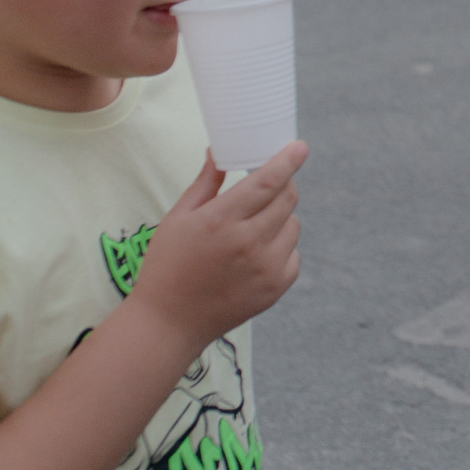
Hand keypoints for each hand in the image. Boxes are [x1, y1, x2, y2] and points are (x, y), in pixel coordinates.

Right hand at [127, 144, 306, 347]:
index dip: (287, 161)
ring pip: (293, 224)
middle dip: (283, 185)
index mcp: (220, 221)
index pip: (267, 182)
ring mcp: (266, 268)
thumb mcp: (178, 219)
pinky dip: (281, 247)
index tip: (300, 146)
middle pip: (287, 199)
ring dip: (280, 218)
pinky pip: (293, 253)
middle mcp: (248, 243)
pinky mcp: (276, 288)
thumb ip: (206, 183)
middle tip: (269, 186)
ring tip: (251, 229)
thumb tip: (219, 151)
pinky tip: (255, 255)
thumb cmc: (168, 265)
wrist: (169, 323)